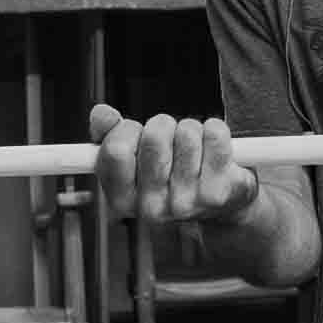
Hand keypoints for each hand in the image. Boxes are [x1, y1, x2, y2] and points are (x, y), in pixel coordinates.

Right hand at [89, 104, 258, 223]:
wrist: (221, 206)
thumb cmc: (170, 175)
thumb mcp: (134, 159)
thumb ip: (109, 135)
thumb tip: (100, 113)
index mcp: (122, 201)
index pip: (116, 150)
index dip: (127, 130)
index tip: (136, 131)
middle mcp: (151, 209)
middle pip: (154, 137)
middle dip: (163, 124)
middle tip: (170, 137)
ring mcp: (186, 204)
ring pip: (186, 133)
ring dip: (190, 128)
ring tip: (193, 146)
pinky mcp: (217, 194)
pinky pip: (215, 136)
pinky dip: (216, 130)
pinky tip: (214, 147)